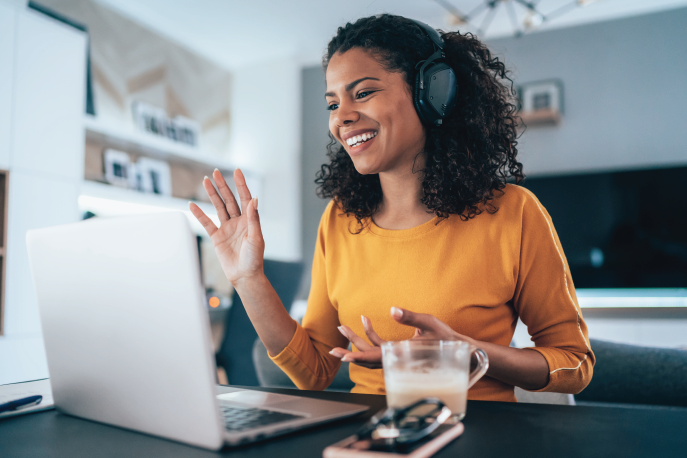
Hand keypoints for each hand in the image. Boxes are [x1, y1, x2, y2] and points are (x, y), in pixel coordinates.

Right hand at [189, 169, 263, 284]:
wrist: (244, 276)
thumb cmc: (254, 259)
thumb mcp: (256, 238)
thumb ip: (253, 218)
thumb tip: (254, 199)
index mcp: (249, 220)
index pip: (245, 198)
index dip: (241, 184)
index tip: (237, 171)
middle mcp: (238, 222)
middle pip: (229, 199)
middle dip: (223, 186)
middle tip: (216, 172)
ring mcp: (227, 228)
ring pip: (218, 207)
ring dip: (212, 194)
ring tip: (205, 181)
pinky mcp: (217, 237)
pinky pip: (207, 223)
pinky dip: (199, 214)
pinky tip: (192, 205)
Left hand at [329, 307, 472, 368]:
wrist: (458, 349)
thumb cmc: (445, 338)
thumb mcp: (429, 323)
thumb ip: (410, 316)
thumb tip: (393, 310)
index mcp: (402, 354)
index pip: (375, 358)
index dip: (359, 357)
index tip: (344, 357)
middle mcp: (396, 358)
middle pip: (367, 357)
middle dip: (349, 350)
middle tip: (332, 348)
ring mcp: (396, 355)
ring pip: (371, 352)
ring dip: (356, 341)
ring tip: (343, 327)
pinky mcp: (398, 351)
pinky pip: (379, 346)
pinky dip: (370, 334)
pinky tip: (365, 320)